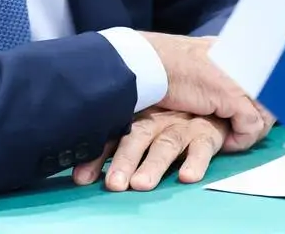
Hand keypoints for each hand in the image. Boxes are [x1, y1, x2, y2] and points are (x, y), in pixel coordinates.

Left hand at [73, 108, 226, 190]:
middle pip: (136, 139)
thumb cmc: (165, 116)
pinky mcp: (205, 135)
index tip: (83, 177)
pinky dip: (196, 162)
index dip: (97, 157)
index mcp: (135, 119)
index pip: (112, 137)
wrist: (204, 100)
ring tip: (142, 183)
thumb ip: (112, 143)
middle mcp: (155, 121)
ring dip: (153, 165)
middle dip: (124, 161)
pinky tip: (188, 176)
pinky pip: (201, 149)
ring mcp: (180, 126)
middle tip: (114, 184)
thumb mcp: (137, 123)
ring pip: (165, 145)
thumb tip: (79, 173)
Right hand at [139, 32, 270, 145]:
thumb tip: (238, 85)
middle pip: (275, 97)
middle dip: (263, 120)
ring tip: (232, 138)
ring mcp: (241, 76)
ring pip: (266, 114)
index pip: (270, 78)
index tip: (258, 119)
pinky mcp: (231, 94)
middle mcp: (245, 59)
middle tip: (243, 134)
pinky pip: (250, 127)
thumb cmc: (165, 64)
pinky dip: (239, 140)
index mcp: (239, 48)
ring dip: (252, 132)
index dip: (267, 102)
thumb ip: (223, 69)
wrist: (146, 61)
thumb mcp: (203, 59)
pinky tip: (223, 142)